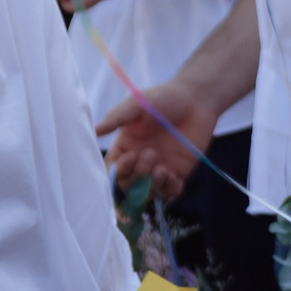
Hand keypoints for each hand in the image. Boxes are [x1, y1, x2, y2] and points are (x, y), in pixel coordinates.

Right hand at [97, 81, 217, 199]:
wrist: (196, 99)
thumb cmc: (164, 98)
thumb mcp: (137, 104)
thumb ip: (116, 118)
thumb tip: (94, 130)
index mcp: (126, 146)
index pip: (113, 169)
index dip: (117, 170)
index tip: (129, 156)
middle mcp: (140, 161)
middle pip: (128, 184)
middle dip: (136, 175)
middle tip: (150, 153)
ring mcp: (159, 168)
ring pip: (148, 192)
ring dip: (152, 185)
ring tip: (162, 168)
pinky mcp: (179, 172)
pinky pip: (170, 192)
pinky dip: (168, 189)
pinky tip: (172, 175)